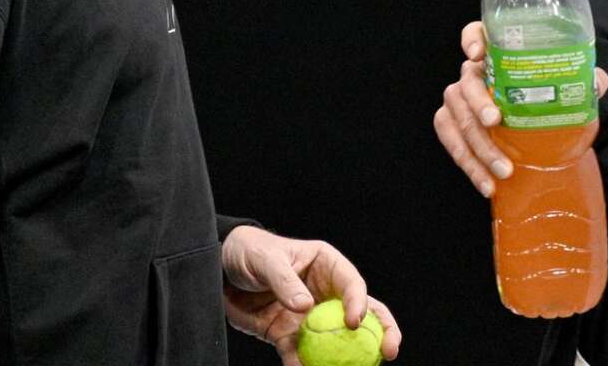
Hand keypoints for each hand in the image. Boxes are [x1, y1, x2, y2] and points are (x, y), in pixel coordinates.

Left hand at [220, 225, 401, 364]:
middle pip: (363, 314)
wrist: (218, 272)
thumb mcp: (265, 259)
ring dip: (345, 359)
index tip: (355, 322)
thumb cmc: (248, 252)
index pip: (352, 284)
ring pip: (336, 342)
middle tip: (389, 352)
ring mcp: (310, 318)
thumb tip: (305, 306)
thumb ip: (284, 280)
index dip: (359, 303)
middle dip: (382, 333)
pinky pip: (301, 356)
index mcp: (327, 265)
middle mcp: (325, 293)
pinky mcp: (289, 336)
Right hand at [433, 21, 607, 196]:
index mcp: (495, 54)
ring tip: (503, 170)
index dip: (472, 39)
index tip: (479, 54)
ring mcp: (459, 100)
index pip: (475, 33)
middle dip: (477, 102)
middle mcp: (473, 73)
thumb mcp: (567, 82)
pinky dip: (467, 164)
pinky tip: (487, 184)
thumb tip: (598, 82)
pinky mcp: (453, 125)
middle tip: (496, 122)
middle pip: (465, 81)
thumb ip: (582, 78)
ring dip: (477, 146)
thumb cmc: (548, 93)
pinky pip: (450, 141)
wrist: (536, 118)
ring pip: (455, 116)